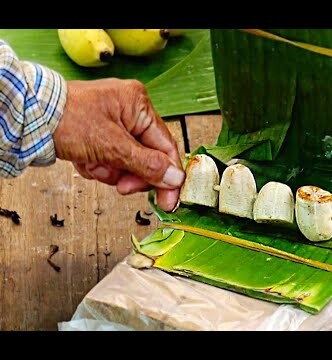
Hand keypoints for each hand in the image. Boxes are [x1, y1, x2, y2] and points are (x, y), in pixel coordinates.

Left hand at [53, 78, 184, 211]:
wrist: (29, 118)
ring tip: (94, 165)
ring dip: (112, 171)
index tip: (169, 200)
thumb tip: (175, 178)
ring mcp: (116, 122)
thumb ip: (146, 164)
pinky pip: (113, 160)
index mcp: (138, 104)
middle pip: (148, 157)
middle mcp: (131, 111)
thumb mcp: (111, 146)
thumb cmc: (65, 120)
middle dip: (131, 174)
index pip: (165, 146)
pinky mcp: (103, 134)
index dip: (169, 176)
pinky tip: (87, 161)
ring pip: (129, 162)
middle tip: (122, 186)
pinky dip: (100, 167)